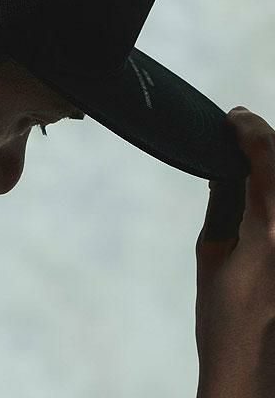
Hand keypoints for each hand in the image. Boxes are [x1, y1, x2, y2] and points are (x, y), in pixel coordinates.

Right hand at [195, 106, 274, 397]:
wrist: (253, 366)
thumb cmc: (224, 317)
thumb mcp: (212, 253)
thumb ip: (225, 204)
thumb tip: (226, 169)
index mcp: (270, 229)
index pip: (267, 159)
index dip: (251, 129)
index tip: (235, 117)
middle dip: (268, 139)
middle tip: (244, 128)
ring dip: (274, 165)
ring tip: (256, 154)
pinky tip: (266, 185)